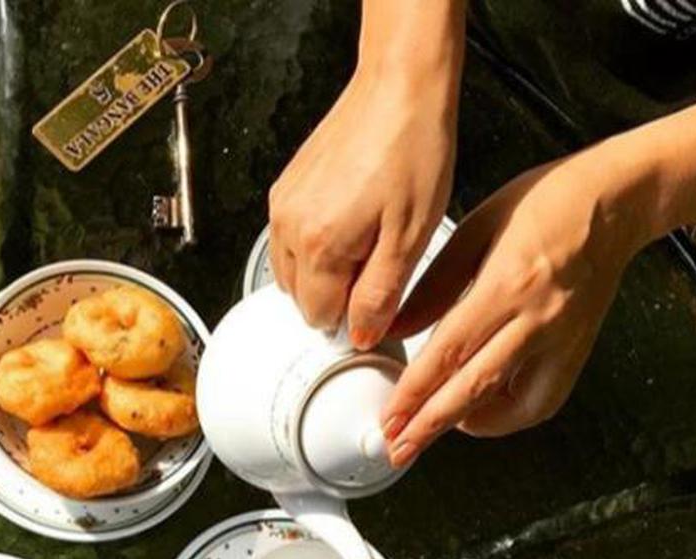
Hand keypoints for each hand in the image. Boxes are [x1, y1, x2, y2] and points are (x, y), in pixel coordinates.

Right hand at [268, 66, 456, 344]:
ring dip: (323, 272)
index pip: (321, 318)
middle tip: (376, 265)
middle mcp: (291, 228)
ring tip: (363, 241)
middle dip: (336, 295)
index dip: (352, 318)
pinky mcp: (284, 190)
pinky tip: (348, 221)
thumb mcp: (410, 237)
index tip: (376, 300)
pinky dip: (315, 245)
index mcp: (321, 246)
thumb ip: (380, 296)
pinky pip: (289, 242)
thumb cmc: (412, 148)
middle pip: (302, 299)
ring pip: (292, 273)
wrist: (400, 86)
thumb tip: (362, 335)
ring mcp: (283, 207)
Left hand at [382, 152, 650, 464]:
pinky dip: (508, 416)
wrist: (618, 200)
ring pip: (512, 406)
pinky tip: (482, 413)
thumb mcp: (475, 229)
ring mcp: (563, 340)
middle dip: (431, 425)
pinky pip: (541, 402)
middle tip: (399, 447)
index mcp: (509, 284)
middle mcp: (540, 319)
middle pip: (476, 388)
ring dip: (468, 426)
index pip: (450, 352)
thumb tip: (395, 329)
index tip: (390, 417)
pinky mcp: (578, 352)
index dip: (415, 392)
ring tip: (433, 430)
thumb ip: (433, 286)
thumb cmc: (548, 203)